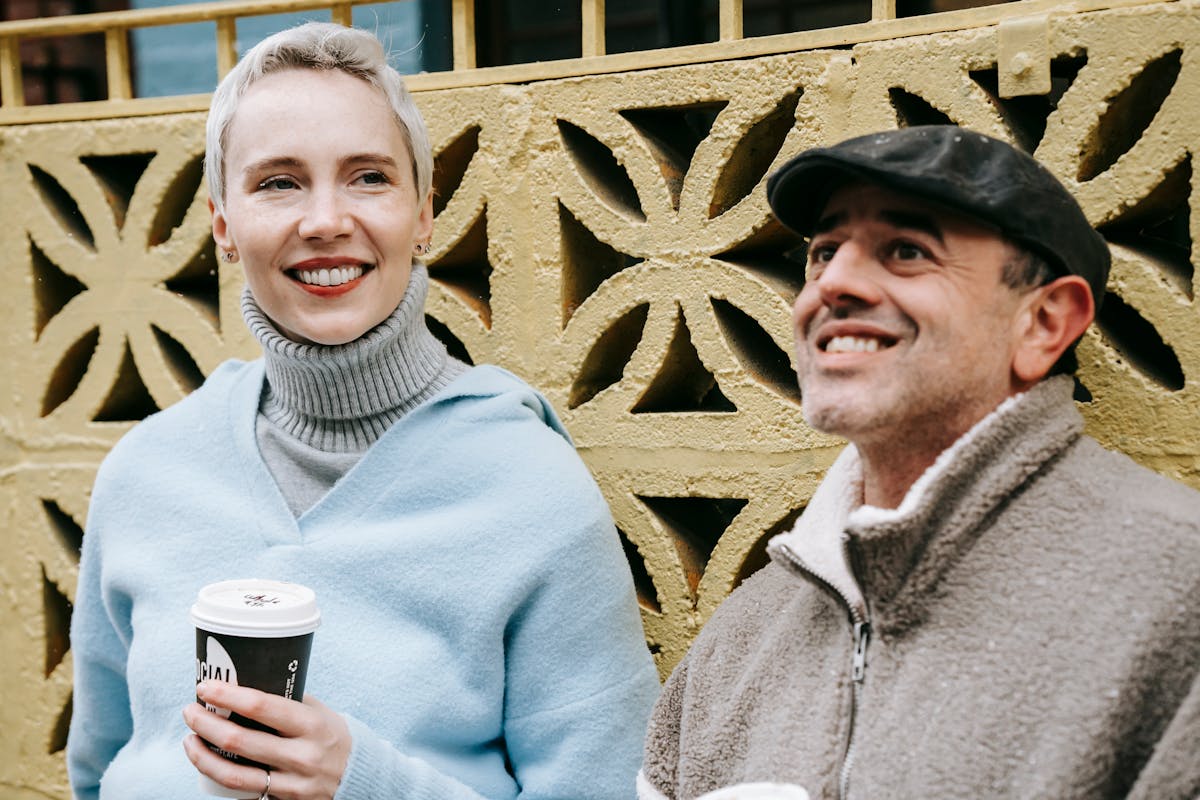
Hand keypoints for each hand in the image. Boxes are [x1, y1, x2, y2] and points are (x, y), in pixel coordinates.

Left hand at [182, 681, 350, 799]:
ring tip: (189, 738)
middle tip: (190, 710)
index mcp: (312, 724)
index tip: (205, 687)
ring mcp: (291, 783)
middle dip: (206, 722)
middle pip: (239, 740)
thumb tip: (245, 682)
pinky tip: (206, 761)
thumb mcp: (318, 712)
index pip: (262, 706)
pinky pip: (241, 790)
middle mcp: (302, 755)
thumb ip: (287, 700)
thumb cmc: (332, 735)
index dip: (228, 695)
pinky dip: (216, 774)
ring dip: (202, 754)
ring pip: (233, 774)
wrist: (358, 776)